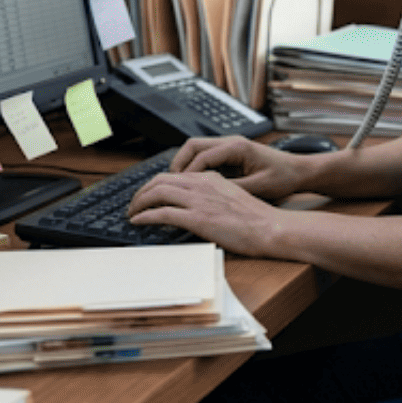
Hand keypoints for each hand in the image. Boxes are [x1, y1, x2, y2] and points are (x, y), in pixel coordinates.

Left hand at [128, 169, 281, 255]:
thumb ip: (213, 195)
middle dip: (142, 192)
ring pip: (157, 193)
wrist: (269, 227)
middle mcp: (202, 185)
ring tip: (132, 212)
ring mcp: (199, 200)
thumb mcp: (233, 196)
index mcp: (211, 178)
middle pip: (160, 180)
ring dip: (139, 203)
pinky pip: (162, 213)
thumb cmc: (257, 218)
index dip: (156, 185)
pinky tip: (138, 221)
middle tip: (135, 204)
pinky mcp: (197, 218)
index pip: (174, 175)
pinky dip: (145, 216)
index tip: (148, 195)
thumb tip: (197, 205)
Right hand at [168, 136, 312, 202]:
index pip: (201, 156)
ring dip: (184, 166)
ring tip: (176, 186)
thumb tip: (209, 196)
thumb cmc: (284, 177)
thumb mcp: (259, 187)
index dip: (186, 174)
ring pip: (196, 149)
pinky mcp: (231, 154)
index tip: (177, 190)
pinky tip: (192, 185)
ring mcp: (230, 146)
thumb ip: (233, 190)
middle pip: (192, 146)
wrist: (300, 171)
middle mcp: (231, 142)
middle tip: (168, 185)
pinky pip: (205, 157)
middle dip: (178, 165)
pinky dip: (194, 168)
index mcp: (237, 147)